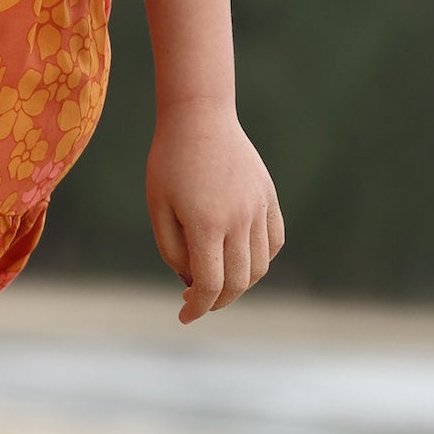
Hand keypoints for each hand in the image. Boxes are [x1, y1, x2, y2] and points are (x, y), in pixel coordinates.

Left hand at [146, 100, 283, 322]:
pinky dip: (261, 258)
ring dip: (240, 283)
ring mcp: (258, 208)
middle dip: (217, 300)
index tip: (184, 316)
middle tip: (197, 300)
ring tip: (216, 278)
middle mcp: (238, 220)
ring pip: (260, 266)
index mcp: (206, 224)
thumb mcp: (159, 208)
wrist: (199, 117)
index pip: (210, 285)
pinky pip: (274, 241)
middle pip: (238, 282)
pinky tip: (240, 257)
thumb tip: (193, 283)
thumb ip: (173, 250)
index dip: (198, 308)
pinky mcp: (269, 197)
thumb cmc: (169, 161)